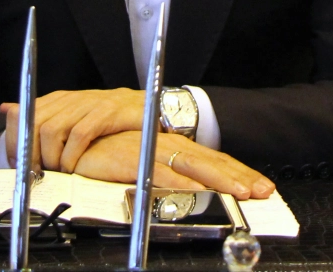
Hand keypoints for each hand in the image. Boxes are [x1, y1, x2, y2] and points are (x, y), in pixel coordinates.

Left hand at [1, 88, 145, 171]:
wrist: (146, 107)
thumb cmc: (107, 116)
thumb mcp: (70, 113)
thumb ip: (40, 113)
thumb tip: (6, 108)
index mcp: (58, 99)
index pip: (23, 114)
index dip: (16, 141)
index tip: (18, 165)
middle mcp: (69, 99)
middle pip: (35, 124)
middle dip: (31, 153)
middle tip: (37, 173)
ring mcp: (87, 104)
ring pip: (53, 130)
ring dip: (51, 157)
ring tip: (57, 172)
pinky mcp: (105, 113)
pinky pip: (79, 136)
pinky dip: (71, 156)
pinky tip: (73, 168)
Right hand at [72, 132, 275, 199]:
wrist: (69, 140)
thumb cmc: (102, 154)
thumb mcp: (140, 164)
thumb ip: (164, 174)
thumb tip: (189, 191)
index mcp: (171, 145)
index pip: (211, 158)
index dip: (237, 172)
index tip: (260, 187)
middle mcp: (165, 143)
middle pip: (210, 160)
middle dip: (239, 176)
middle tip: (263, 191)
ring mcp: (151, 149)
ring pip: (193, 165)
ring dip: (219, 179)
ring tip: (241, 193)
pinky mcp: (132, 158)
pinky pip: (163, 172)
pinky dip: (182, 183)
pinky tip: (200, 192)